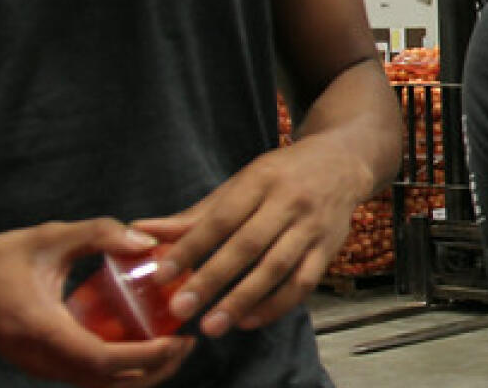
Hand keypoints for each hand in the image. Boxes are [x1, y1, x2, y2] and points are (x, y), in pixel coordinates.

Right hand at [0, 221, 194, 386]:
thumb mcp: (47, 237)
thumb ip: (99, 233)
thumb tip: (148, 239)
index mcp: (45, 332)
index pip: (107, 362)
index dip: (150, 357)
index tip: (182, 338)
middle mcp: (43, 360)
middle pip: (112, 384)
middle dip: (157, 369)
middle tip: (188, 341)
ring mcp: (41, 368)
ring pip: (101, 386)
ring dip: (141, 373)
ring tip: (172, 344)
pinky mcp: (42, 366)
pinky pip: (88, 377)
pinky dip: (120, 368)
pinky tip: (141, 341)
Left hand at [136, 135, 375, 336]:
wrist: (343, 162)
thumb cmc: (282, 175)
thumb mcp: (241, 183)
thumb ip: (196, 213)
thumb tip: (143, 231)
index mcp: (261, 180)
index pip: (221, 218)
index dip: (191, 248)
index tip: (161, 275)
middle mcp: (289, 202)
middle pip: (247, 246)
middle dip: (212, 280)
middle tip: (182, 309)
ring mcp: (312, 227)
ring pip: (276, 268)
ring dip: (243, 300)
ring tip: (212, 325)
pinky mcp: (329, 248)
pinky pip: (303, 282)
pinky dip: (276, 305)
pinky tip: (250, 320)